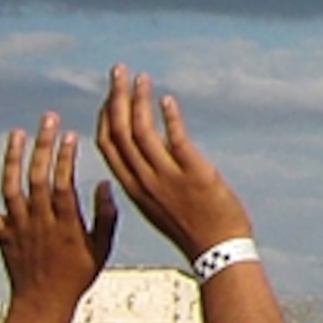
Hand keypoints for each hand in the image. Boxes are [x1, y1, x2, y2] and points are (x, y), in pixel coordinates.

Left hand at [0, 112, 118, 312]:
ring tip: (18, 133)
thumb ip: (106, 217)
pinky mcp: (1, 236)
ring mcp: (17, 229)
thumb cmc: (76, 277)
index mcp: (65, 225)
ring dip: (13, 159)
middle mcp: (38, 222)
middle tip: (47, 119)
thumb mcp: (102, 249)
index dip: (66, 158)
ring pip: (11, 189)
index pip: (63, 184)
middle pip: (36, 178)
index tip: (70, 134)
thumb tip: (106, 183)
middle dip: (42, 146)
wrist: (42, 305)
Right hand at [94, 68, 253, 261]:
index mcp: (134, 187)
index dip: (105, 118)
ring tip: (141, 77)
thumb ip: (148, 183)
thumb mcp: (158, 207)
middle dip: (115, 98)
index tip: (108, 97)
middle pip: (119, 132)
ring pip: (142, 132)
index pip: (108, 146)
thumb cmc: (191, 229)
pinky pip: (175, 140)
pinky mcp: (194, 174)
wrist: (216, 251)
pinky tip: (167, 100)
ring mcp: (168, 177)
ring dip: (139, 100)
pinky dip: (169, 118)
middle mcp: (144, 180)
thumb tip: (145, 162)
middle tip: (117, 71)